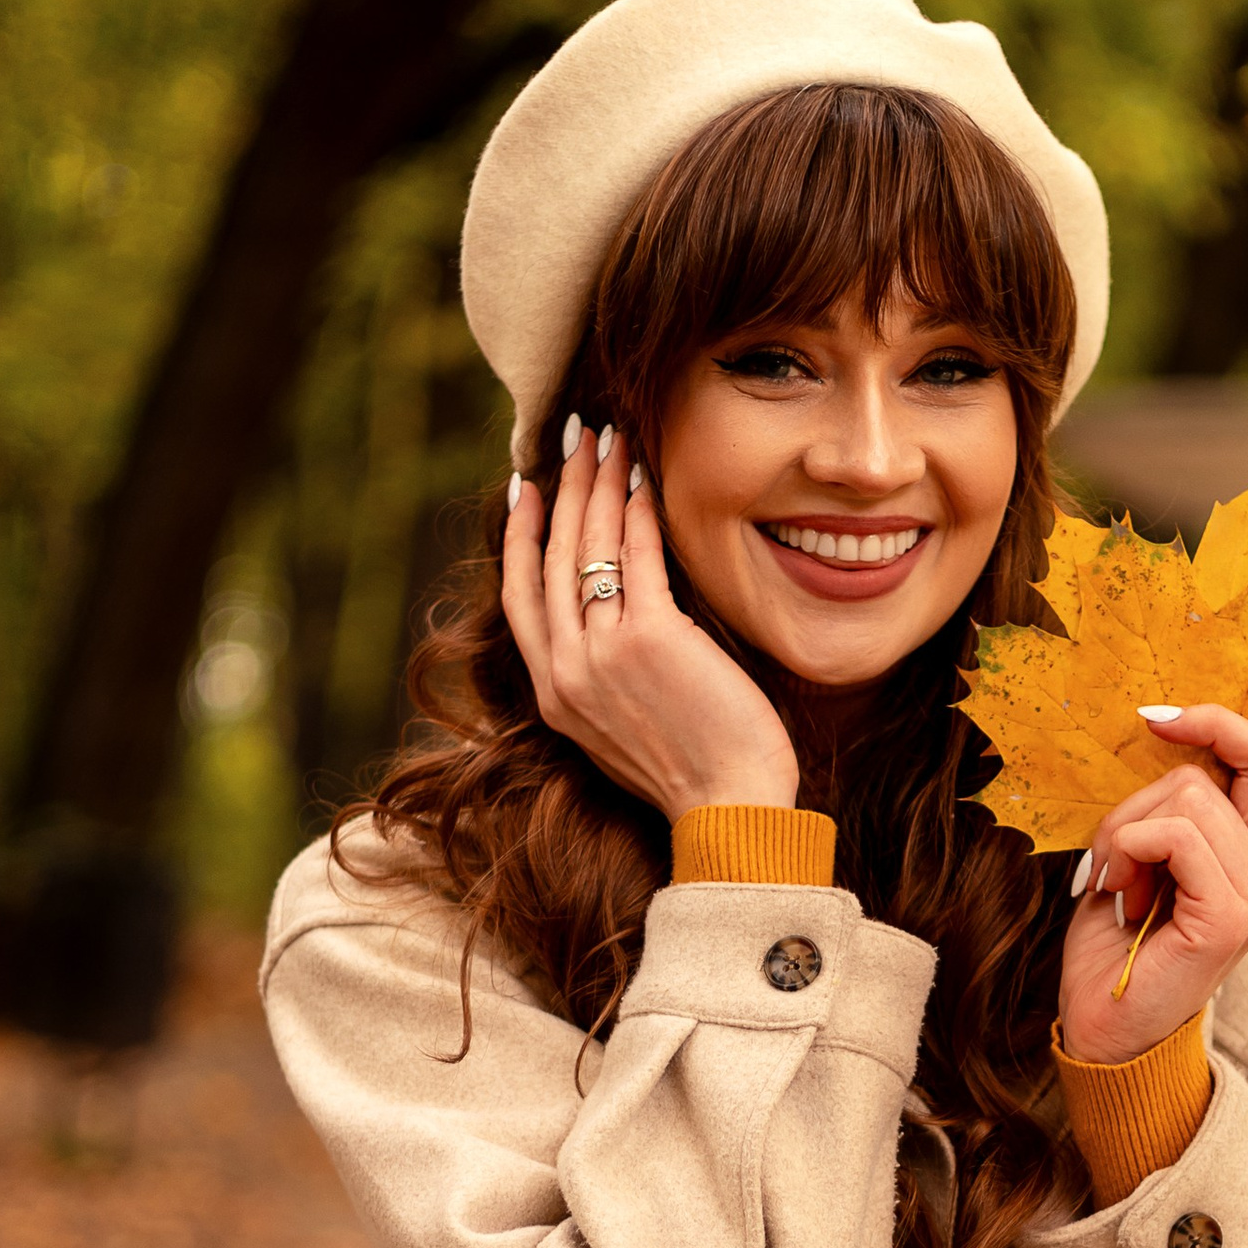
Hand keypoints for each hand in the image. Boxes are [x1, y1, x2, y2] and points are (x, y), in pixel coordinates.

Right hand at [498, 422, 798, 821]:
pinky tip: (642, 478)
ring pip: (588, 548)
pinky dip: (637, 511)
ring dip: (596, 484)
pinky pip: (636, 556)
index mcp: (553, 697)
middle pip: (550, 558)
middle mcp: (566, 673)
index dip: (520, 536)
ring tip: (606, 439)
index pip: (520, 598)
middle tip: (572, 437)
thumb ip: (604, 683)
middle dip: (561, 488)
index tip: (524, 488)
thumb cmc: (694, 774)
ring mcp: (602, 655)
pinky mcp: (649, 639)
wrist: (728, 810)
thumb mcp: (624, 730)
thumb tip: (612, 631)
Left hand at [1056, 706, 1247, 1065]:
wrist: (1104, 1033)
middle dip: (1135, 808)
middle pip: (1203, 777)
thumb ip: (1164, 811)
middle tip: (1115, 865)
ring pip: (1185, 803)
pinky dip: (1130, 852)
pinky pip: (1176, 837)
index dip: (1216, 723)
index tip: (1156, 718)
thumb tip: (1159, 738)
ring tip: (1120, 889)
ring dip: (1126, 836)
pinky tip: (1121, 896)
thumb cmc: (1114, 950)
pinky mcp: (1232, 918)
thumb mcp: (1139, 860)